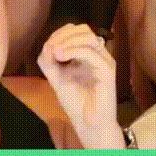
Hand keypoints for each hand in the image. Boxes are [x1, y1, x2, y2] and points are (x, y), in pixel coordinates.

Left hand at [38, 23, 123, 147]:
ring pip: (88, 37)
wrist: (88, 125)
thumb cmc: (76, 103)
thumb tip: (47, 44)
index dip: (61, 32)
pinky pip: (91, 52)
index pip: (77, 31)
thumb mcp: (57, 78)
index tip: (48, 45)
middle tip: (51, 46)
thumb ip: (49, 62)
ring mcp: (104, 60)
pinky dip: (74, 50)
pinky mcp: (107, 70)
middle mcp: (99, 54)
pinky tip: (61, 56)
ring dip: (68, 40)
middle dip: (64, 34)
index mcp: (88, 53)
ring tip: (55, 52)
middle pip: (84, 29)